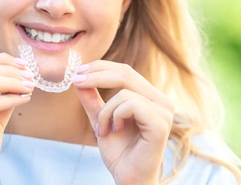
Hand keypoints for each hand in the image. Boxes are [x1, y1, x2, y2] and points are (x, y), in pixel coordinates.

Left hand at [73, 60, 173, 184]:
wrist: (128, 179)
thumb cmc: (119, 151)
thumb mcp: (100, 118)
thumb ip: (92, 98)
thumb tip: (78, 76)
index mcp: (150, 96)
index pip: (125, 71)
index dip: (101, 67)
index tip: (78, 71)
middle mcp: (161, 100)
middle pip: (126, 73)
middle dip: (97, 75)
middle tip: (77, 81)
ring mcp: (164, 111)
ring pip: (124, 92)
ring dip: (105, 111)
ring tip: (102, 130)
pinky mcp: (161, 123)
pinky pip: (130, 105)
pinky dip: (114, 116)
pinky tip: (115, 130)